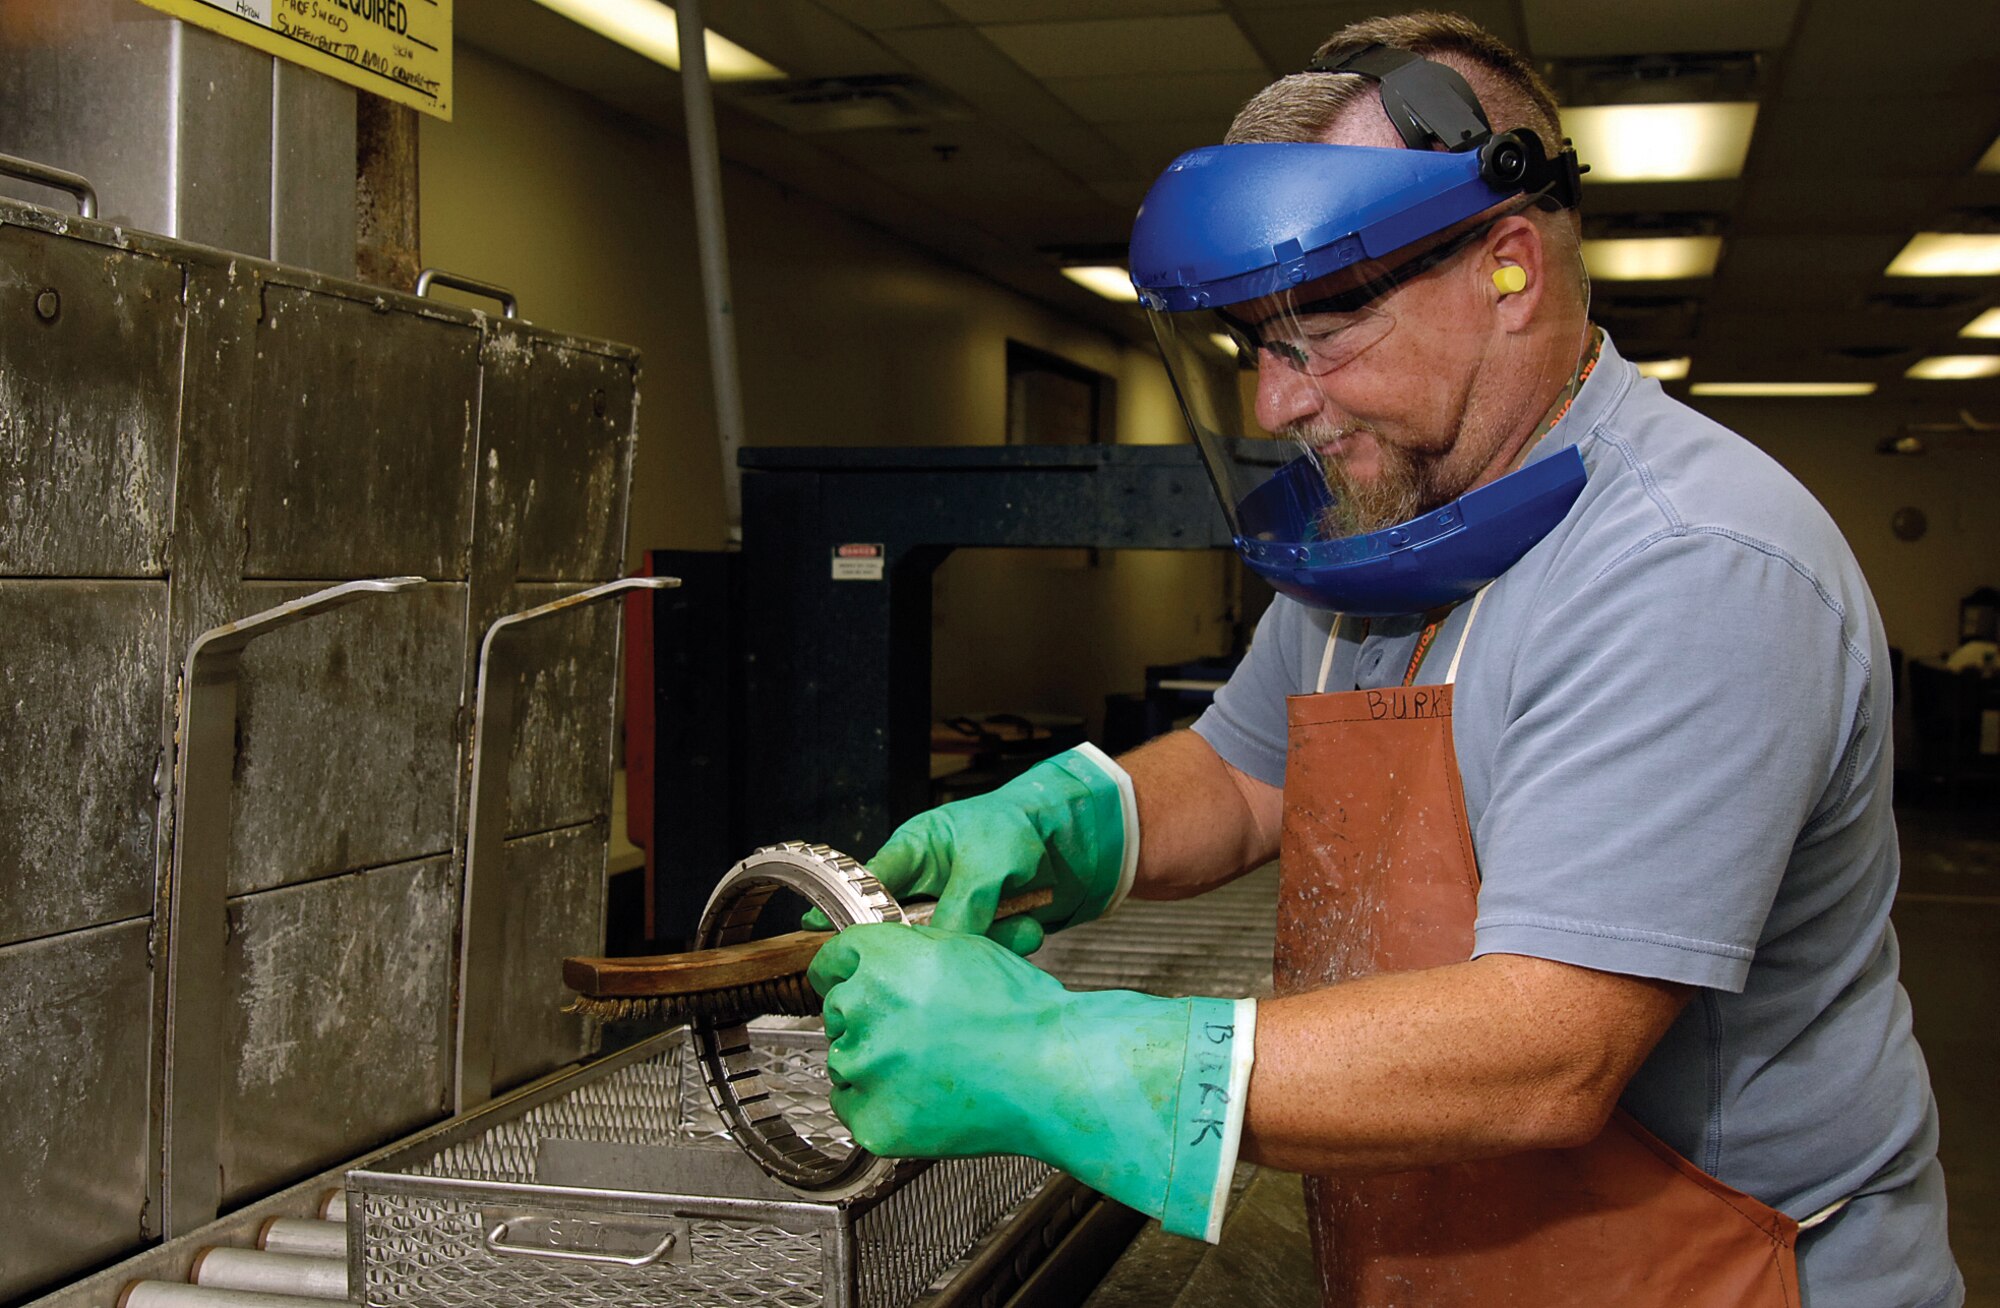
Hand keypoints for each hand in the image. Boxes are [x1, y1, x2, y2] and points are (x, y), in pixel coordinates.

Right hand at [805, 745, 1135, 953]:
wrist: (1080, 837)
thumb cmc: (1023, 823)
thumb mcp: (986, 862)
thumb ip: (960, 908)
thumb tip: (940, 952)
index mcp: (914, 853)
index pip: (865, 888)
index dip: (842, 915)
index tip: (820, 939)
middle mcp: (930, 885)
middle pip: (908, 930)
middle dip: (936, 942)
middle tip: (955, 943)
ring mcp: (959, 909)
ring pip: (951, 947)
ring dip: (987, 943)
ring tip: (1018, 925)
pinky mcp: (988, 930)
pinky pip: (985, 953)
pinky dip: (1010, 944)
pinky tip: (1030, 926)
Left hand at [808, 921, 1254, 1242]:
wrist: (1052, 1072)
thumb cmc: (1022, 1012)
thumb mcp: (960, 950)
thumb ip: (904, 953)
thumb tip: (874, 964)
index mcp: (879, 958)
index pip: (830, 963)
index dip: (847, 975)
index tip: (854, 987)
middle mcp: (861, 1007)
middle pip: (837, 1013)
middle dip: (870, 1020)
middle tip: (920, 1033)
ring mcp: (864, 1068)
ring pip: (844, 1062)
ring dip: (875, 1065)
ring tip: (931, 1068)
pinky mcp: (872, 1119)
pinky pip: (854, 1108)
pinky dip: (881, 1106)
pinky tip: (924, 1097)